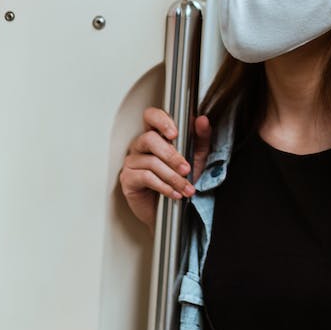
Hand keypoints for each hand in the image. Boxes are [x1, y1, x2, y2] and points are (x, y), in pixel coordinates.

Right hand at [118, 108, 211, 229]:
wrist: (173, 212)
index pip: (151, 117)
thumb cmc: (180, 182)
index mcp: (156, 136)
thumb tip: (202, 121)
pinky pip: (145, 177)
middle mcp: (141, 146)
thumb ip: (200, 138)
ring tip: (185, 187)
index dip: (160, 120)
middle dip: (171, 155)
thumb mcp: (196, 158)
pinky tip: (173, 193)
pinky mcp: (128, 179)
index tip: (174, 133)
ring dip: (172, 177)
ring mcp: (132, 162)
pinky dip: (163, 186)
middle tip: (186, 168)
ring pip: (151, 162)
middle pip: (150, 139)